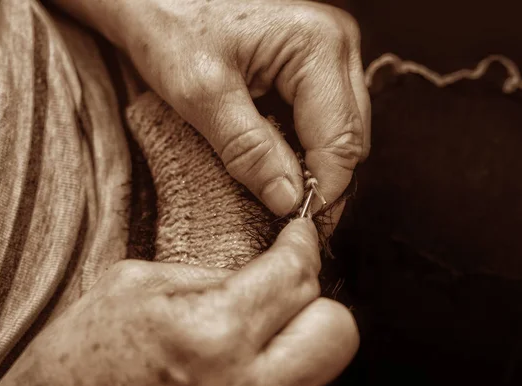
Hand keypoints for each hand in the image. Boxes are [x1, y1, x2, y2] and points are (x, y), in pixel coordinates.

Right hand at [0, 219, 358, 385]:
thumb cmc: (84, 356)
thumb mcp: (139, 285)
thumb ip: (212, 274)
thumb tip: (262, 269)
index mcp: (212, 332)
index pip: (295, 275)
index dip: (303, 244)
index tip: (301, 235)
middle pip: (337, 332)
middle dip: (316, 301)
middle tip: (287, 286)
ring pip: (320, 369)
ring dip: (295, 341)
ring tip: (252, 333)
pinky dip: (279, 373)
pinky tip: (239, 364)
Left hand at [56, 0, 370, 215]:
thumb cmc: (169, 24)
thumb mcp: (201, 95)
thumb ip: (250, 151)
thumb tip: (290, 201)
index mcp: (318, 46)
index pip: (342, 140)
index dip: (324, 191)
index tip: (297, 224)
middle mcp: (338, 44)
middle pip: (352, 137)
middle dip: (324, 180)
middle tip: (287, 212)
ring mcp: (331, 52)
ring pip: (344, 131)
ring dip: (316, 165)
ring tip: (279, 188)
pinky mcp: (316, 61)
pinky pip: (327, 118)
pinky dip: (307, 145)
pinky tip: (280, 158)